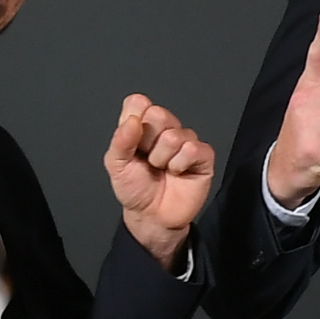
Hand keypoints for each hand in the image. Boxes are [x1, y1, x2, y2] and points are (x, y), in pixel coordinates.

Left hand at [107, 95, 214, 266]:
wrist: (152, 216)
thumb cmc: (135, 189)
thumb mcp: (116, 165)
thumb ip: (120, 141)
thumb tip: (133, 120)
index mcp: (143, 125)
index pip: (138, 102)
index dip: (133, 122)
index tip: (132, 144)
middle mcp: (165, 128)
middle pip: (158, 114)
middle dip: (148, 142)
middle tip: (147, 158)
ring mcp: (186, 140)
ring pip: (174, 135)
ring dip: (162, 159)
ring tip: (161, 169)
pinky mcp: (203, 156)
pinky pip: (192, 149)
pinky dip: (179, 165)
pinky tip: (177, 173)